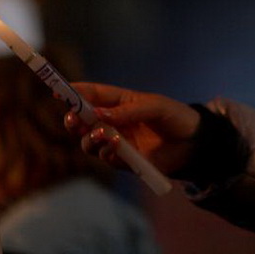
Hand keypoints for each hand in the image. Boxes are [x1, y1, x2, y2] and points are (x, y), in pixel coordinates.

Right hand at [64, 83, 200, 175]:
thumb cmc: (175, 117)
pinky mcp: (123, 160)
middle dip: (73, 120)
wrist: (194, 143)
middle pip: (82, 121)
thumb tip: (99, 114)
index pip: (92, 95)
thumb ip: (128, 111)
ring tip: (104, 134)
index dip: (74, 93)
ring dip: (90, 138)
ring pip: (88, 142)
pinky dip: (106, 152)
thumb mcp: (155, 107)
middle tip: (73, 119)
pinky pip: (106, 157)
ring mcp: (116, 141)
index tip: (59, 93)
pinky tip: (115, 146)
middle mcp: (113, 122)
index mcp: (119, 101)